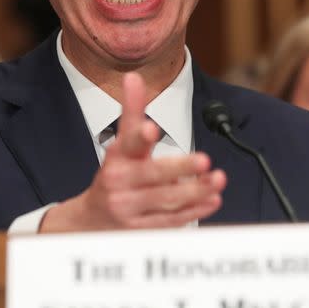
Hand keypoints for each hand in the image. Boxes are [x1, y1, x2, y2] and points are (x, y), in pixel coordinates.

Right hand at [40, 72, 225, 231]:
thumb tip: (134, 77)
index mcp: (117, 157)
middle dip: (179, 167)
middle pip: (151, 175)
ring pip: (165, 200)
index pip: (127, 144)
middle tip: (204, 160)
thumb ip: (132, 112)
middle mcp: (120, 182)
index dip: (139, 136)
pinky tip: (212, 200)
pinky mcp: (141, 229)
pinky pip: (170, 220)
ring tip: (217, 180)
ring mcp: (129, 208)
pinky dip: (193, 211)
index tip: (151, 128)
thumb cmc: (114, 175)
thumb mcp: (121, 144)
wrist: (91, 221)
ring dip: (194, 191)